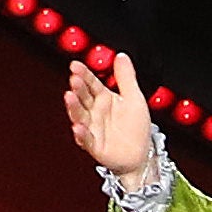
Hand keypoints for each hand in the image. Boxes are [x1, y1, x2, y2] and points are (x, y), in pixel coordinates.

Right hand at [60, 43, 158, 177]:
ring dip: (74, 107)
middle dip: (78, 89)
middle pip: (84, 98)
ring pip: (80, 116)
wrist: (141, 155)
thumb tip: (120, 55)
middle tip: (74, 79)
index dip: (84, 75)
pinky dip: (82, 134)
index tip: (75, 65)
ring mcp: (93, 128)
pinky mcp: (95, 146)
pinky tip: (78, 127)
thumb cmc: (135, 127)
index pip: (91, 84)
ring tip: (69, 97)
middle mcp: (95, 112)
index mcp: (103, 99)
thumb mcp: (134, 98)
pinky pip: (87, 140)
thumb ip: (126, 77)